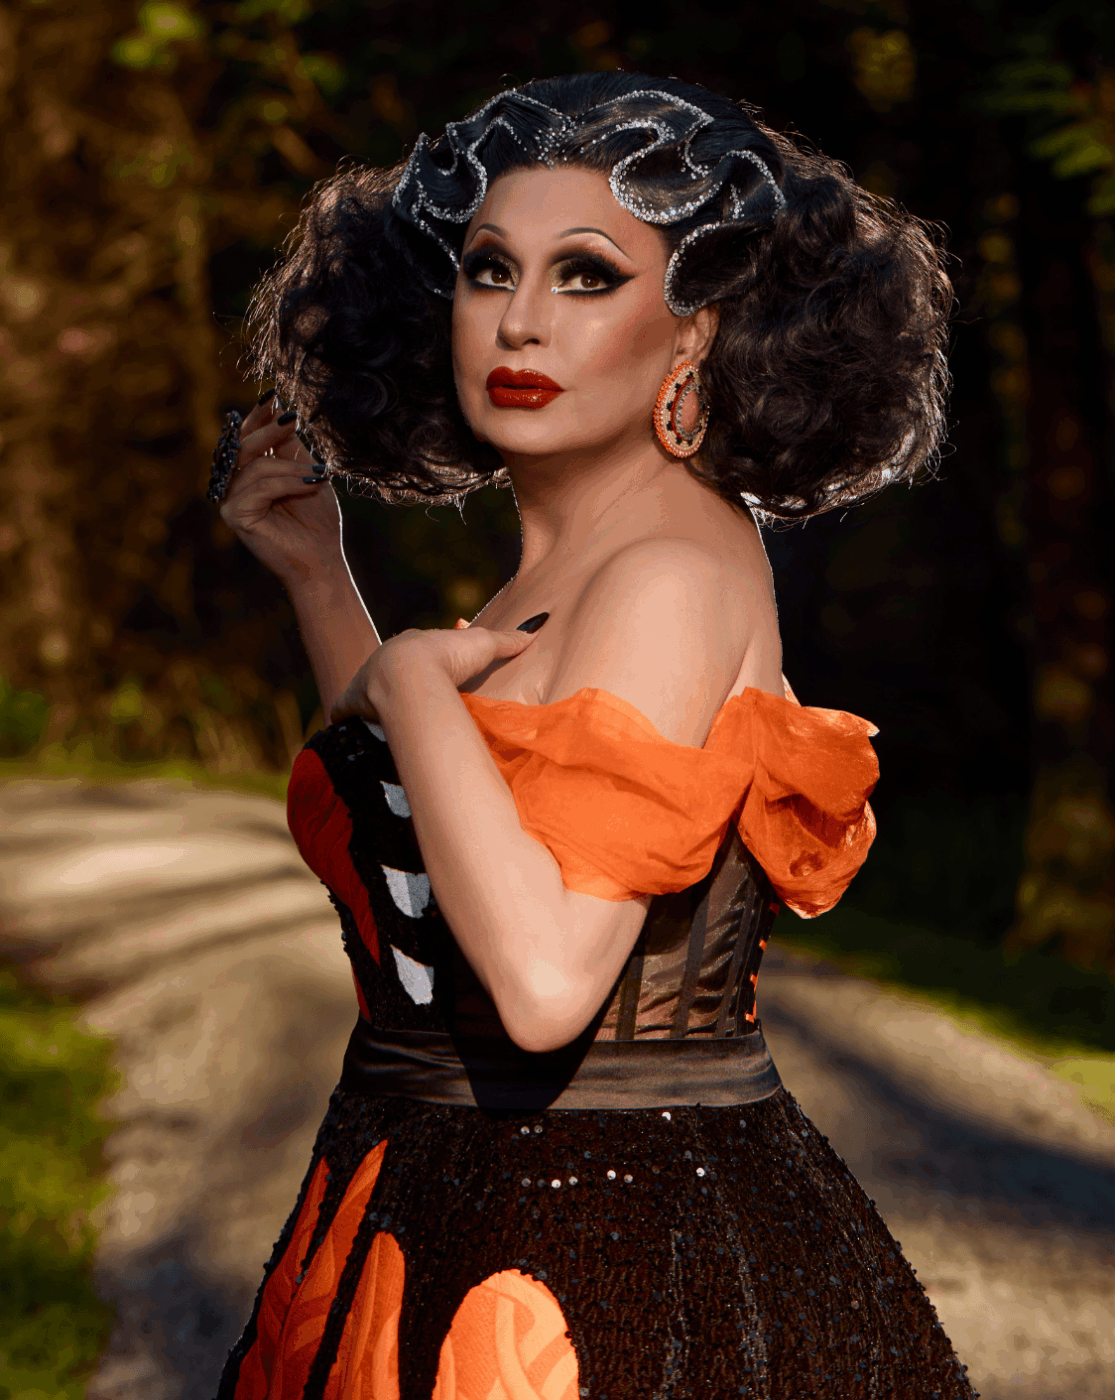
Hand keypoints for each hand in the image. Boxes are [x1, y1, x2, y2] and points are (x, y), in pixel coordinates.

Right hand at [218, 392, 343, 586]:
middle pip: (243, 446)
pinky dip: (287, 483)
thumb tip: (277, 407)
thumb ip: (287, 444)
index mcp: (249, 471)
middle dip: (268, 430)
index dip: (258, 416)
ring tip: (317, 475)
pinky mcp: (235, 515)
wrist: (323, 557)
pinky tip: (310, 485)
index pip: (247, 436)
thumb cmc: (317, 518)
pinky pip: (258, 488)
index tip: (274, 396)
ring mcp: (231, 499)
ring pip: (254, 466)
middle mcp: (235, 484)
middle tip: (292, 419)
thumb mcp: (305, 471)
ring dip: (290, 467)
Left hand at [329, 619, 541, 725]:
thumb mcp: (483, 644)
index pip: (417, 651)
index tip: (435, 676)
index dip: (425, 663)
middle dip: (396, 684)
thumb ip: (507, 640)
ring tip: (385, 719)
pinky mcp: (353, 702)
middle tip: (411, 703)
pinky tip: (351, 730)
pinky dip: (346, 719)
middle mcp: (384, 659)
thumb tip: (536, 627)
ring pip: (366, 690)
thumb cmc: (448, 655)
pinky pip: (343, 711)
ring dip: (372, 702)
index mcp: (411, 644)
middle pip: (388, 671)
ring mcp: (365, 680)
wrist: (412, 672)